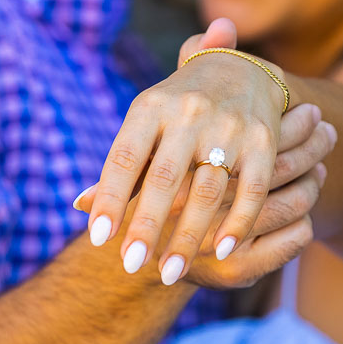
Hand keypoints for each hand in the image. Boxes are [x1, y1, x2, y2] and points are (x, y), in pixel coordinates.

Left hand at [75, 100, 330, 288]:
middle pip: (165, 178)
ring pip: (207, 190)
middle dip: (146, 225)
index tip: (98, 238)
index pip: (125, 156)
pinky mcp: (263, 141)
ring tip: (168, 275)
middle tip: (130, 266)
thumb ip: (123, 165)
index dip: (109, 196)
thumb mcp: (147, 121)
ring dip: (188, 237)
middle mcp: (189, 112)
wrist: (243, 69)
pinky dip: (238, 223)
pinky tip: (220, 252)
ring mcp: (229, 126)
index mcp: (151, 106)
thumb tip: (79, 204)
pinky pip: (251, 189)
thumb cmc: (180, 107)